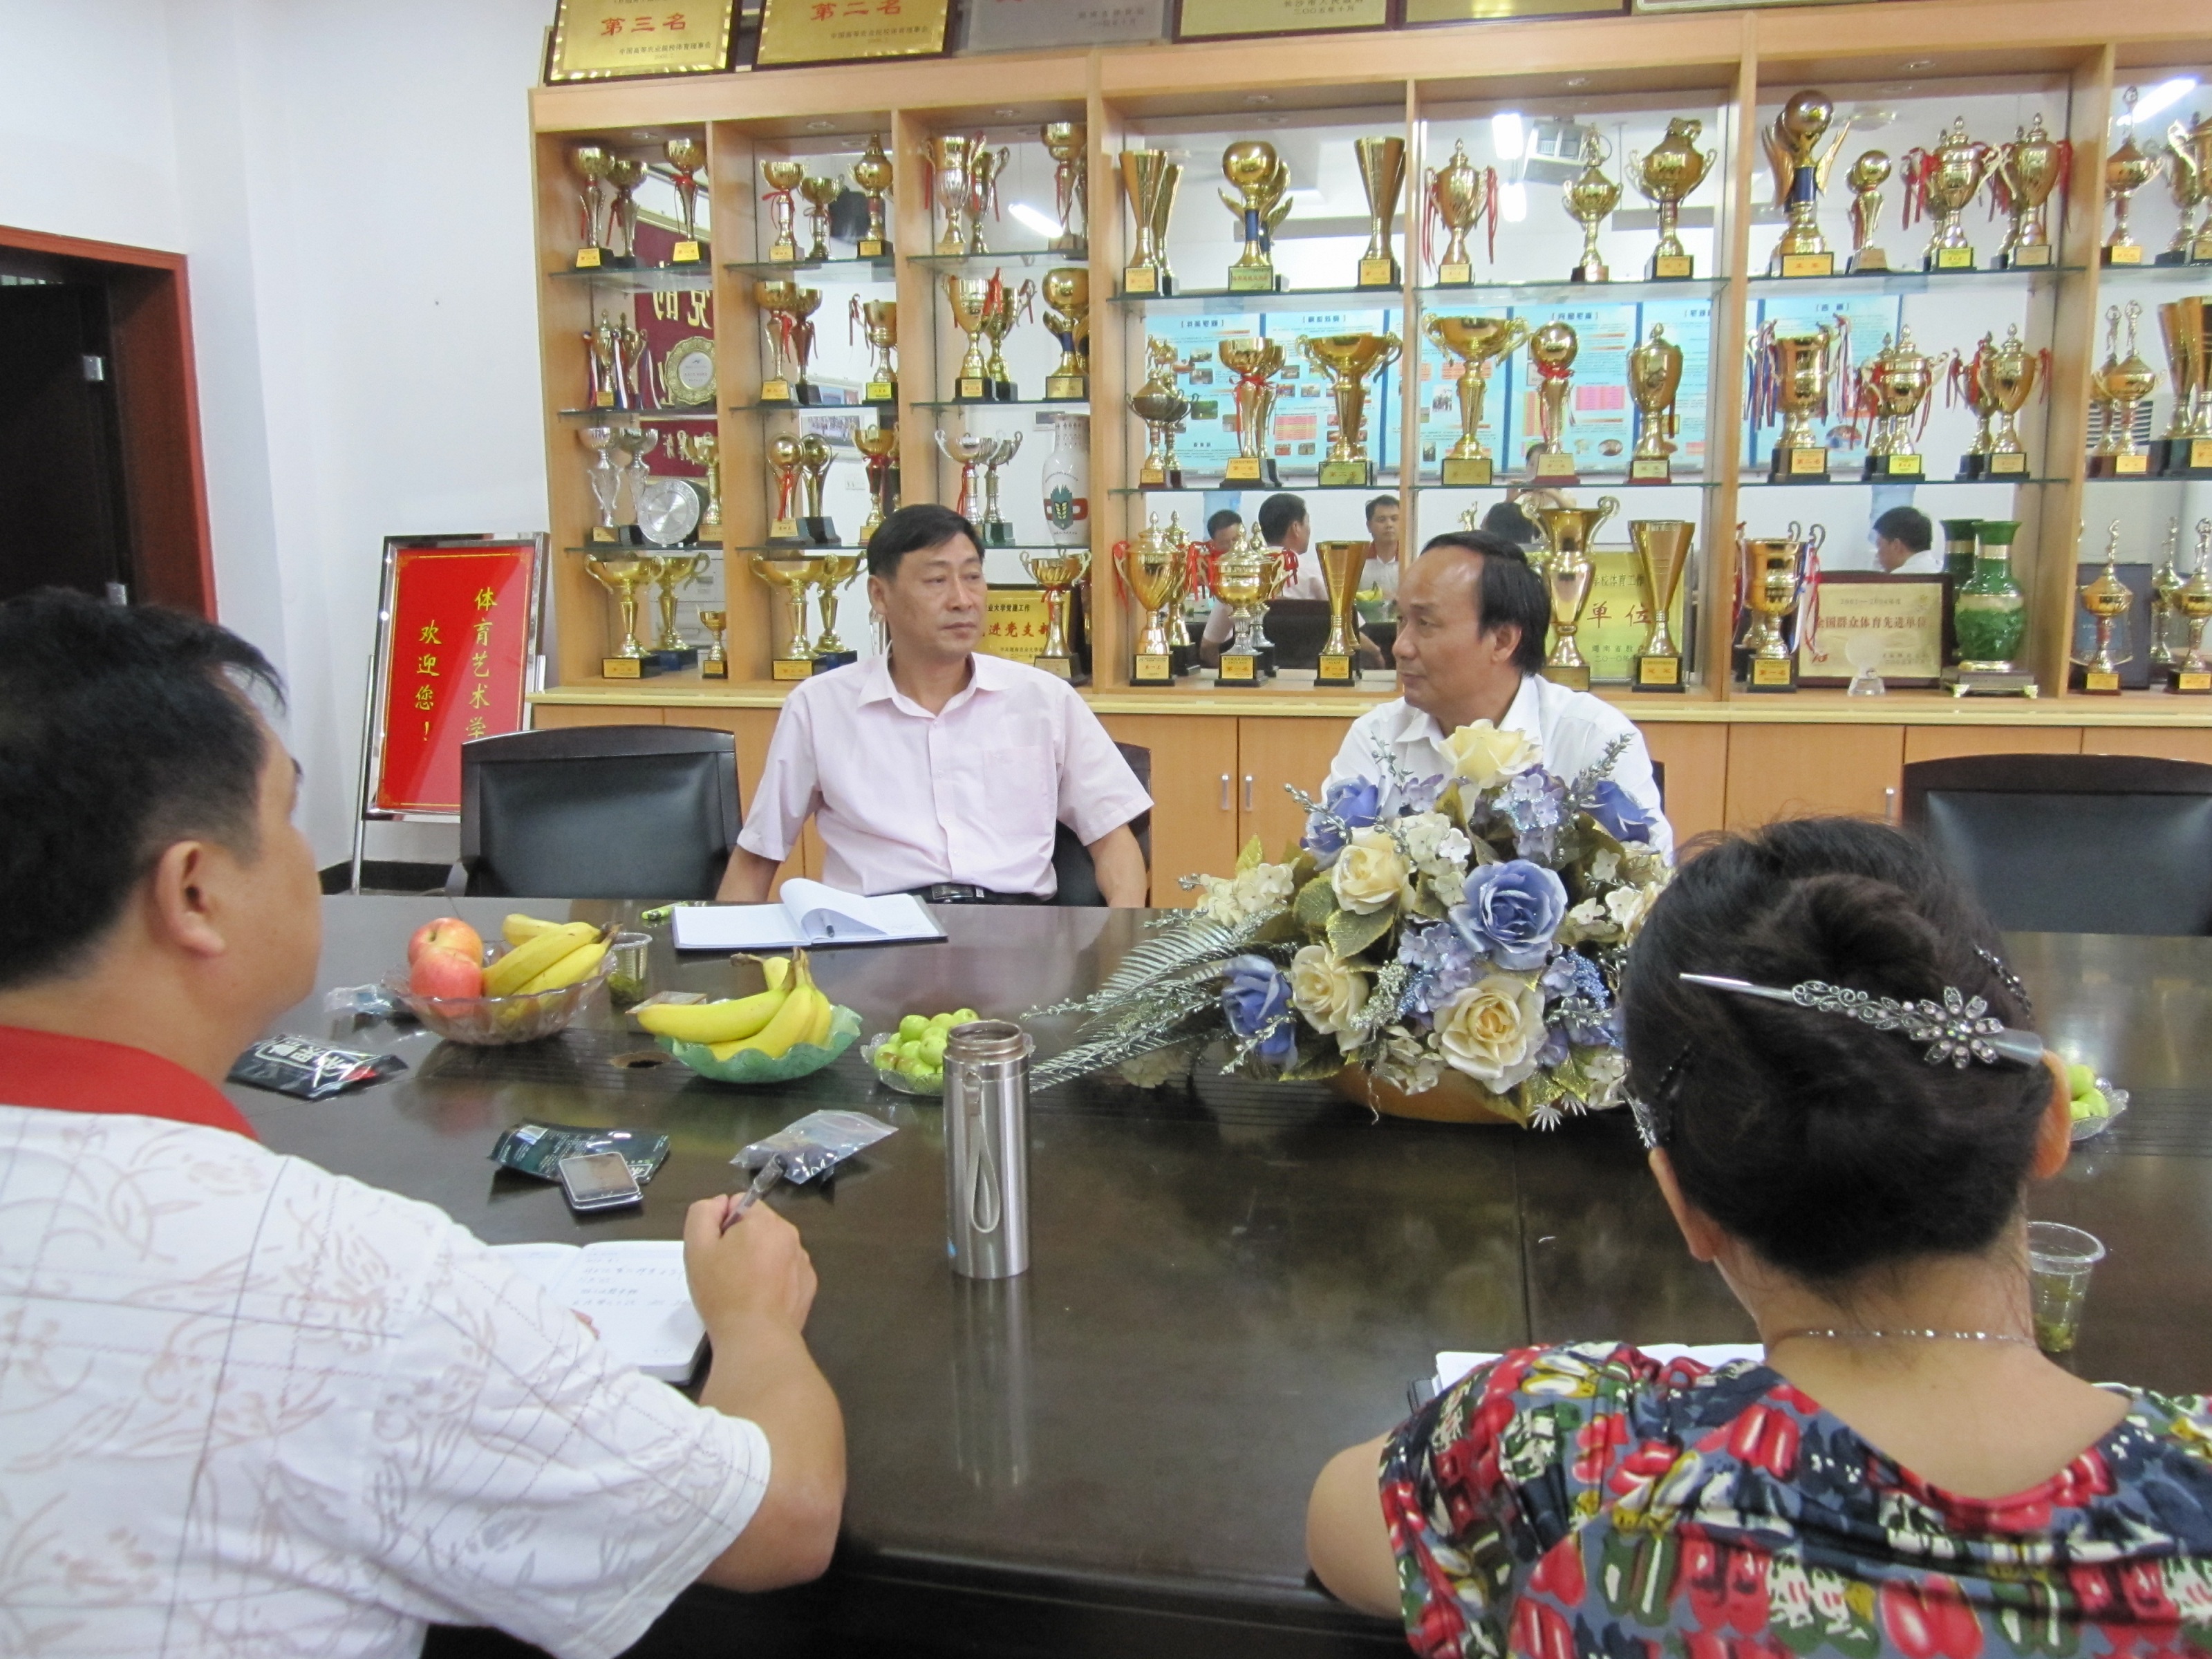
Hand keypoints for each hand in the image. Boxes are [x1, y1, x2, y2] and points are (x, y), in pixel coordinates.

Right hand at [683, 1193, 817, 1333]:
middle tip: (725, 1272)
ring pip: (773, 1249)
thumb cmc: (723, 1292)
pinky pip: (786, 1271)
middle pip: (759, 1226)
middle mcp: (790, 1235)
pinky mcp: (809, 1284)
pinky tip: (760, 1300)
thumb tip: (720, 1203)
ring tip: (742, 1289)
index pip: (741, 1204)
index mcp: (766, 1221)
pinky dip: (774, 1279)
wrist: (756, 1339)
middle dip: (741, 1242)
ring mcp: (803, 1261)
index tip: (716, 1251)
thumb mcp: (697, 1247)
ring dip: (759, 1260)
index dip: (723, 1225)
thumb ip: (703, 1213)